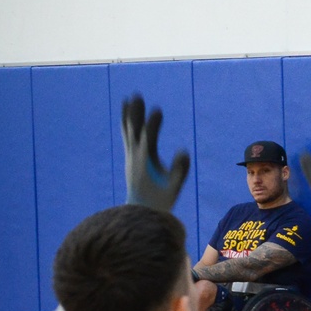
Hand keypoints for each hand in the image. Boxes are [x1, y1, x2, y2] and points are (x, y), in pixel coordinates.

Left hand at [121, 95, 189, 212]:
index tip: (157, 110)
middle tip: (137, 95)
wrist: (140, 214)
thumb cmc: (160, 202)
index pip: (148, 139)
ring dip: (129, 115)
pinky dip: (127, 124)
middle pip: (134, 131)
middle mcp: (135, 158)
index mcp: (146, 164)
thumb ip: (179, 170)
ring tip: (129, 99)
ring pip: (128, 132)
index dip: (152, 124)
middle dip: (136, 113)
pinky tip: (127, 116)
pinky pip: (127, 137)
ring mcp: (131, 158)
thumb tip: (183, 151)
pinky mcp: (131, 159)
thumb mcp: (174, 188)